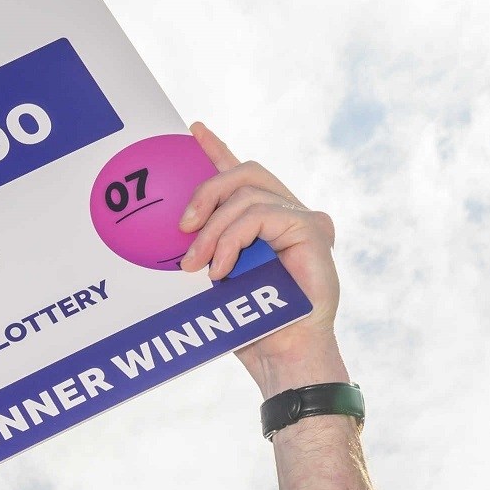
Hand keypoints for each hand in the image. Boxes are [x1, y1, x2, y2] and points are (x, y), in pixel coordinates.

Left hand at [179, 123, 348, 396]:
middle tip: (182, 228)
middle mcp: (289, 215)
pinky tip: (221, 269)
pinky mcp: (311, 228)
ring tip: (196, 266)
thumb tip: (178, 227)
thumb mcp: (217, 280)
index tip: (192, 131)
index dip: (217, 150)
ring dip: (213, 230)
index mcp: (266, 224)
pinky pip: (261, 214)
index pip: (241, 177)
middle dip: (206, 191)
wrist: (283, 359)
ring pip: (248, 194)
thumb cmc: (251, 329)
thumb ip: (208, 247)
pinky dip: (232, 239)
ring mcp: (304, 219)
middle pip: (244, 173)